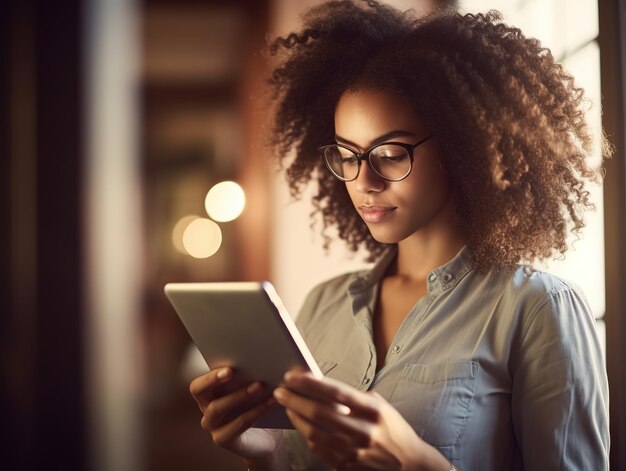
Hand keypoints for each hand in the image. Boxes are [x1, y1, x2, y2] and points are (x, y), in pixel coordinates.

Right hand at [189, 368, 281, 460]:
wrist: (268, 437)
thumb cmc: (257, 405)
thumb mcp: (251, 388)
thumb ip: (247, 375)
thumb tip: (257, 358)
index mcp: (209, 394)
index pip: (198, 385)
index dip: (210, 376)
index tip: (228, 368)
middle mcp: (206, 410)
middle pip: (200, 393)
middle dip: (216, 380)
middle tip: (234, 372)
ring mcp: (213, 426)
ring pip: (217, 408)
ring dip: (239, 395)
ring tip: (260, 385)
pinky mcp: (224, 439)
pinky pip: (238, 424)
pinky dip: (256, 411)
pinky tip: (271, 402)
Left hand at [273, 370, 451, 470]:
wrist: (409, 463)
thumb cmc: (392, 428)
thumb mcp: (380, 406)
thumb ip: (355, 397)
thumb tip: (323, 386)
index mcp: (374, 410)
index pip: (337, 392)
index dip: (312, 383)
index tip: (293, 376)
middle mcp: (364, 431)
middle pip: (320, 413)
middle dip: (296, 400)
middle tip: (280, 391)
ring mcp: (355, 451)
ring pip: (314, 433)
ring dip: (295, 418)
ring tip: (286, 405)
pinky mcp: (347, 465)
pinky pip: (319, 449)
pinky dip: (305, 434)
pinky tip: (299, 424)